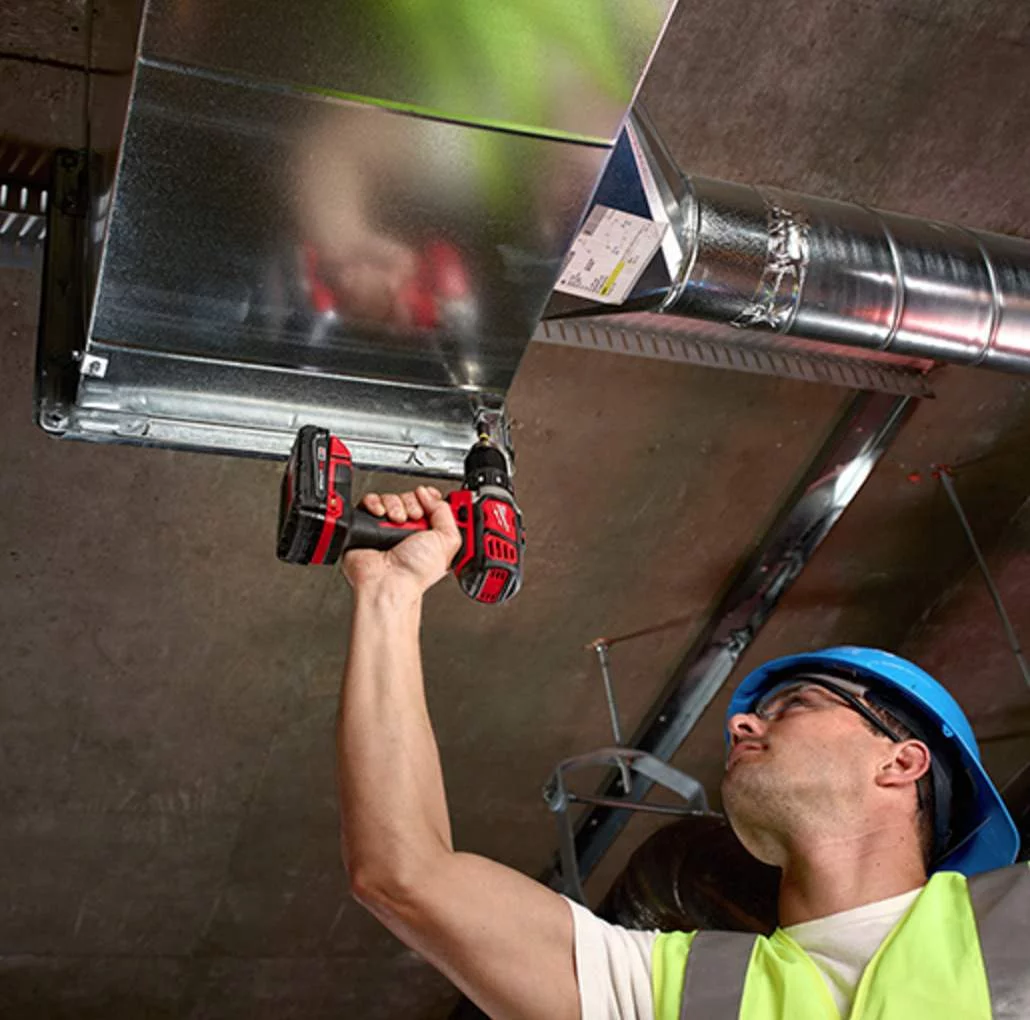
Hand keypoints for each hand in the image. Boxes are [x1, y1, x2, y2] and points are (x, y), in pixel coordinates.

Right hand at [342, 486, 460, 596]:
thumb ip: (446, 513)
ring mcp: (387, 527)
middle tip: (414, 517)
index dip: (430, 498)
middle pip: (410, 497)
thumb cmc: (415, 572)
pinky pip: (369, 502)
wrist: (388, 581)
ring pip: (390, 498)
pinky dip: (375, 504)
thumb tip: (431, 495)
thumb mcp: (447, 541)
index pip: (429, 503)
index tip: (429, 499)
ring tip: (397, 521)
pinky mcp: (366, 525)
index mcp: (428, 534)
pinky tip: (381, 515)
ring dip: (395, 505)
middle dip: (412, 503)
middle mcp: (408, 530)